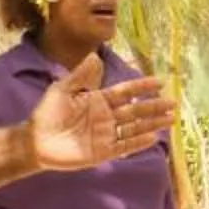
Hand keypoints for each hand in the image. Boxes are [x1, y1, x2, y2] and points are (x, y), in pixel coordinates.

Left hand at [27, 57, 178, 171]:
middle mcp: (106, 117)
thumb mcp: (62, 89)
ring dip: (152, 124)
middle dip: (154, 107)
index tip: (160, 82)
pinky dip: (138, 142)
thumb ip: (80, 76)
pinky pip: (124, 146)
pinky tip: (152, 138)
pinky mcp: (102, 152)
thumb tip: (95, 55)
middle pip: (135, 110)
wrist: (35, 140)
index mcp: (99, 100)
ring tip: (170, 120)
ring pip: (134, 128)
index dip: (142, 87)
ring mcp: (106, 135)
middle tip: (172, 103)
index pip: (126, 92)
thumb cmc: (47, 113)